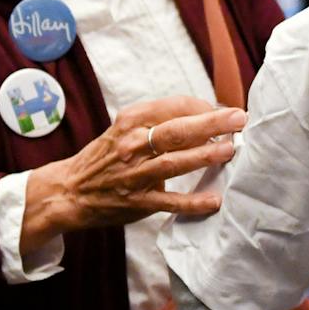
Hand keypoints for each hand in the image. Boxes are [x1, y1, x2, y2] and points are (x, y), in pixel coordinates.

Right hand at [21, 97, 243, 254]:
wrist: (69, 190)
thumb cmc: (105, 156)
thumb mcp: (125, 129)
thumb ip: (159, 122)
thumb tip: (205, 117)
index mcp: (131, 121)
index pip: (174, 107)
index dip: (203, 107)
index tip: (224, 111)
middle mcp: (132, 144)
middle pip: (177, 130)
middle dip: (211, 122)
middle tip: (239, 119)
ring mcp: (134, 174)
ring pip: (174, 162)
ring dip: (205, 156)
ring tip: (230, 150)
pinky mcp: (137, 202)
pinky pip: (169, 202)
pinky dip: (193, 202)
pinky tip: (214, 200)